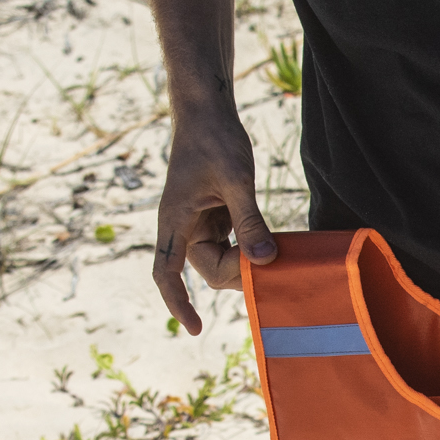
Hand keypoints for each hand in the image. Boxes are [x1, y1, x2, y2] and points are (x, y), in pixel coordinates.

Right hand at [151, 109, 275, 334]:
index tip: (195, 329)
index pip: (166, 273)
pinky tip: (269, 244)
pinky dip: (249, 249)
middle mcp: (182, 227)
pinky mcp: (215, 218)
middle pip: (208, 270)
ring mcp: (199, 224)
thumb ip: (249, 220)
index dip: (178, 303)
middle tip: (269, 260)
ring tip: (273, 250)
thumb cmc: (214, 139)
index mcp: (175, 220)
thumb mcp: (236, 180)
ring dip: (246, 262)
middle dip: (237, 273)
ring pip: (222, 260)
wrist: (207, 111)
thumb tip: (264, 261)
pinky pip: (231, 246)